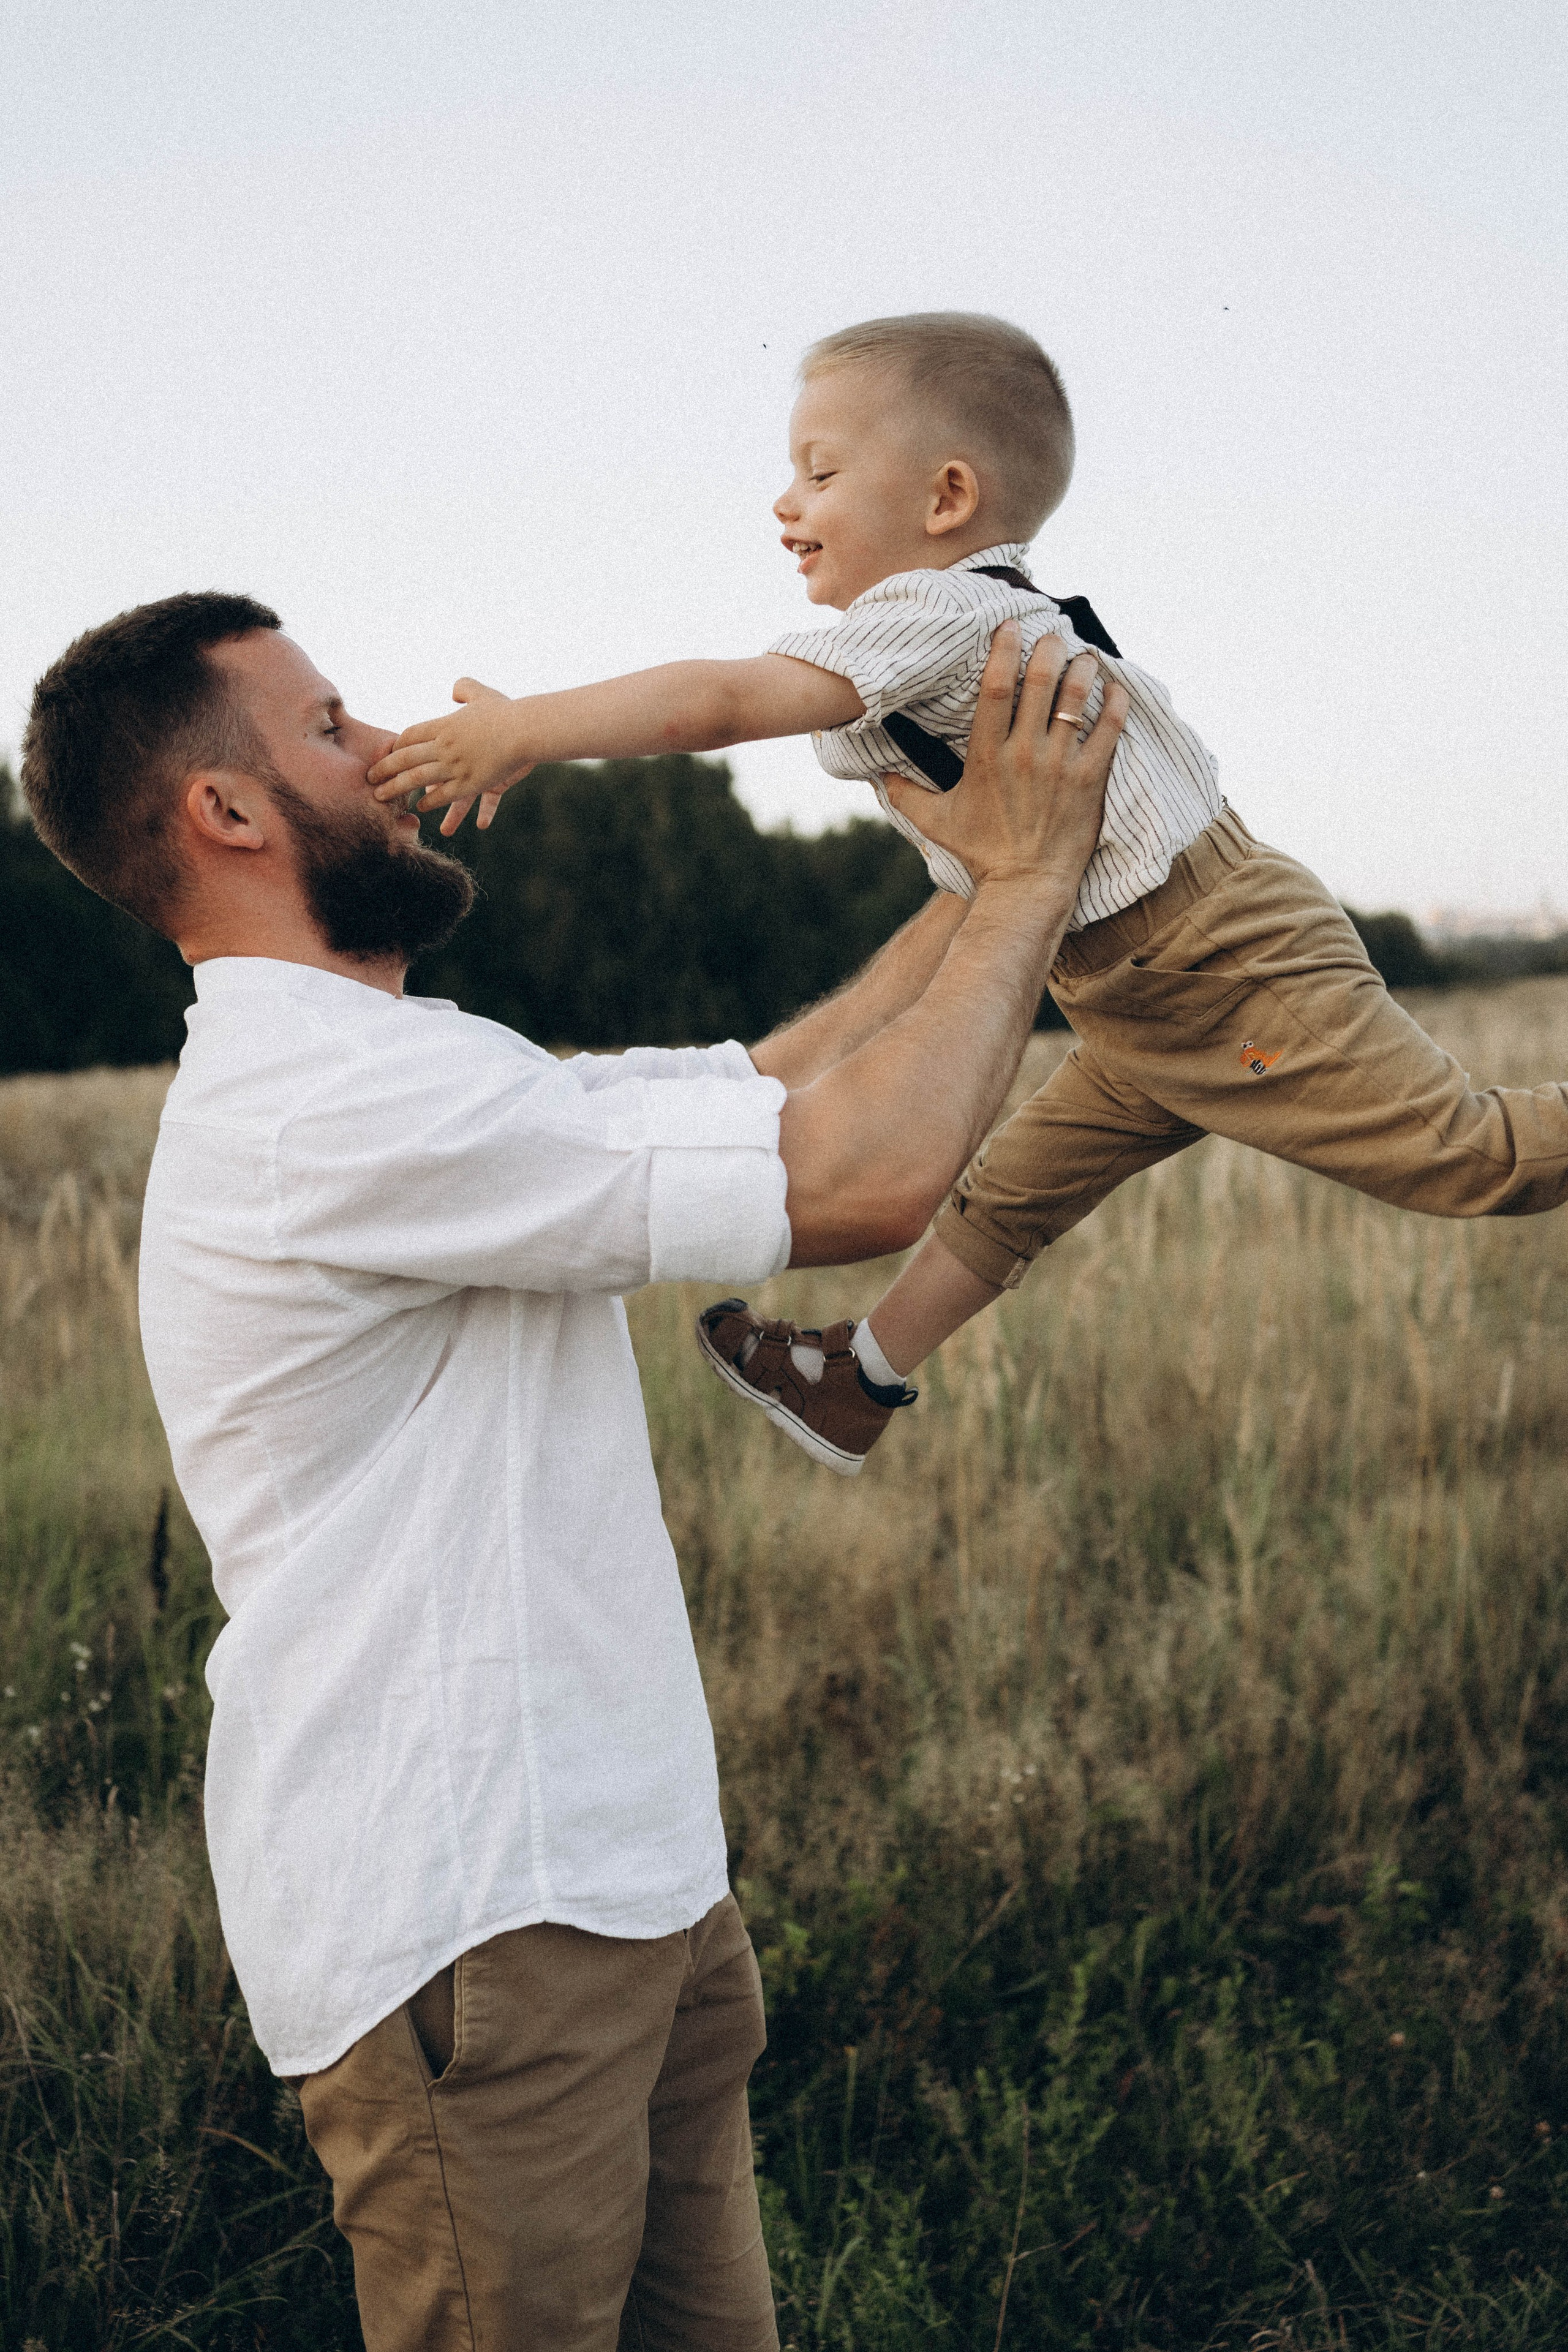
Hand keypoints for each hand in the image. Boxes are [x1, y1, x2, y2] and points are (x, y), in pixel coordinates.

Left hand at [368, 678, 532, 834]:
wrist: (524, 730)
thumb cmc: (506, 712)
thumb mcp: (482, 694)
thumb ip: (465, 688)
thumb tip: (454, 691)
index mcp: (443, 724)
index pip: (410, 735)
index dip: (396, 746)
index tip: (387, 754)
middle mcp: (444, 745)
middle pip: (405, 758)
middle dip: (384, 769)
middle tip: (369, 778)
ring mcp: (455, 766)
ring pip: (416, 779)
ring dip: (396, 788)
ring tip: (380, 797)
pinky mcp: (469, 783)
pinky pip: (442, 795)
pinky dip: (429, 802)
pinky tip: (420, 807)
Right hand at [883, 623, 1127, 894]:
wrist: (1027, 887)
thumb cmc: (983, 854)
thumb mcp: (937, 823)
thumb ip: (906, 795)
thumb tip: (880, 775)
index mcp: (986, 757)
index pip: (994, 689)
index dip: (1003, 651)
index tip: (1010, 627)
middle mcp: (1024, 755)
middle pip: (1039, 683)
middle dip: (1048, 649)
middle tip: (1052, 634)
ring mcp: (1061, 766)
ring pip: (1076, 700)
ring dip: (1082, 669)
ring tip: (1084, 655)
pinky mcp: (1091, 780)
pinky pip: (1109, 730)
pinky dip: (1116, 702)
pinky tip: (1117, 686)